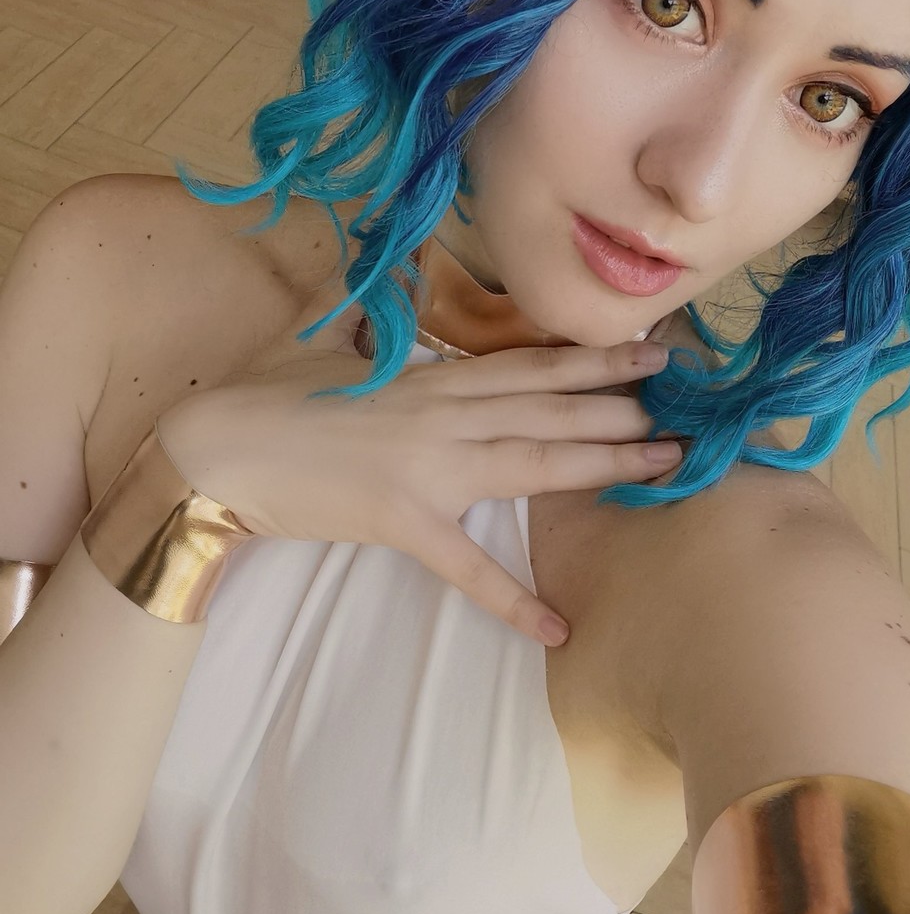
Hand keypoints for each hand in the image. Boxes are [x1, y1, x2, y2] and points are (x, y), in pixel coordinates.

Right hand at [156, 340, 681, 645]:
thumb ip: (377, 320)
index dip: (592, 357)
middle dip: (622, 401)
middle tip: (686, 401)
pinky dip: (513, 601)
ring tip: (664, 463)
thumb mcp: (328, 340)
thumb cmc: (269, 394)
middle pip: (549, 404)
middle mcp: (441, 412)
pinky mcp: (403, 521)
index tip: (647, 351)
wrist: (219, 447)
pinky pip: (468, 567)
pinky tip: (558, 629)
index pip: (527, 363)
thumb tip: (398, 284)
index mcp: (429, 374)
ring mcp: (427, 466)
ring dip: (602, 461)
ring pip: (533, 459)